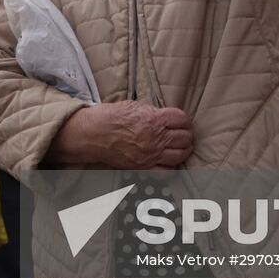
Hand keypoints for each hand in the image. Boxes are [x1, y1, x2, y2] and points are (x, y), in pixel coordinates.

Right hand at [49, 101, 192, 168]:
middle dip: (185, 134)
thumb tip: (166, 117)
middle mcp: (156, 138)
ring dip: (182, 149)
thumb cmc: (110, 117)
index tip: (180, 121)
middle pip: (185, 138)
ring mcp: (151, 155)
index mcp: (154, 119)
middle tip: (181, 133)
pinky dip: (172, 166)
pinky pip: (167, 171)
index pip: (182, 119)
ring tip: (179, 146)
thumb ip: (153, 112)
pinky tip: (169, 161)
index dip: (183, 120)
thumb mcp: (134, 106)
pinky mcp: (144, 167)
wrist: (93, 134)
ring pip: (181, 155)